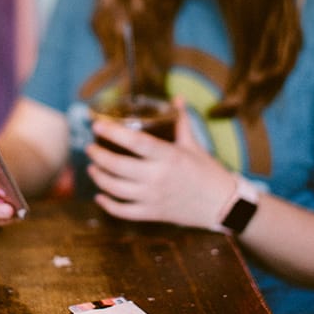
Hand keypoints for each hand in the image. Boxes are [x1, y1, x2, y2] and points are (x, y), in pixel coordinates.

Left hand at [86, 100, 234, 229]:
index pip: (136, 142)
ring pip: (116, 189)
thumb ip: (181, 121)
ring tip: (92, 168)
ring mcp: (154, 198)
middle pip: (118, 166)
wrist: (223, 205)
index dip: (114, 133)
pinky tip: (99, 196)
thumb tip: (177, 98)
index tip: (97, 126)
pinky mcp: (153, 214)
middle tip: (90, 148)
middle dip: (98, 156)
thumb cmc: (207, 171)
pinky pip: (123, 212)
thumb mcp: (194, 144)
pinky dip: (107, 205)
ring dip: (99, 178)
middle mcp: (158, 177)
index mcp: (169, 156)